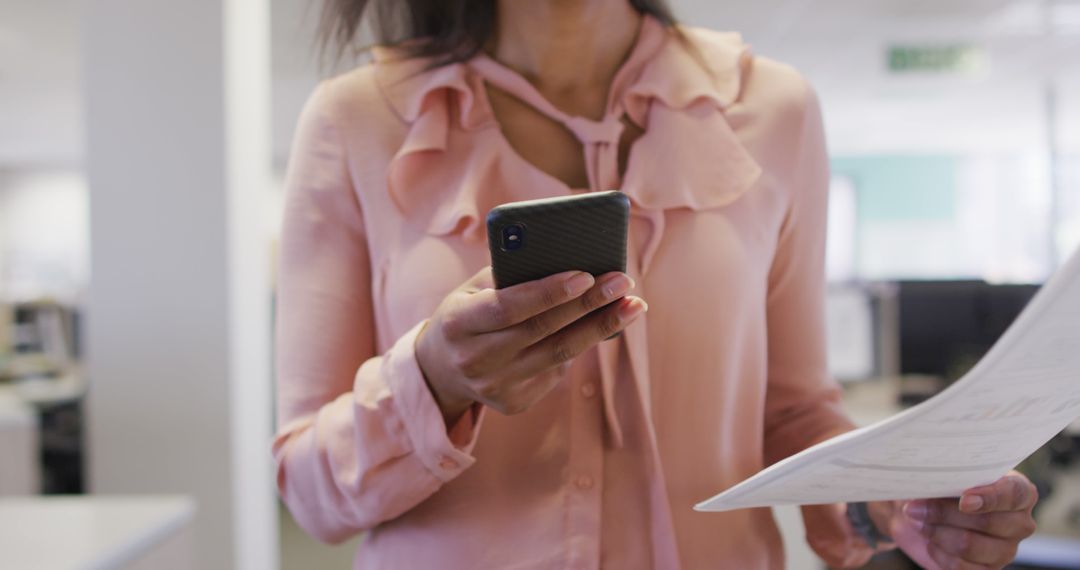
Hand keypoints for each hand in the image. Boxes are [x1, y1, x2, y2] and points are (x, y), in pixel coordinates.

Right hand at [416, 267, 645, 421]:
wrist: (441, 369)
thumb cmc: (468, 312)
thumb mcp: (473, 290)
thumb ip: (510, 275)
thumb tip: (569, 260)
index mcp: (458, 323)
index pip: (508, 307)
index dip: (548, 292)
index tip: (586, 275)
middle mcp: (475, 359)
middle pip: (542, 332)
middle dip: (588, 305)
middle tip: (623, 283)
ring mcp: (495, 386)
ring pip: (559, 355)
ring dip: (600, 328)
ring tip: (632, 305)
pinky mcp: (514, 403)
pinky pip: (557, 370)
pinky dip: (582, 344)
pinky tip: (603, 325)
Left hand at [884, 471, 1037, 568]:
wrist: (923, 512)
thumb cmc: (942, 485)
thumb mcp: (945, 472)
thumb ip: (949, 474)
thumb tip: (932, 481)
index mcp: (1018, 492)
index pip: (1014, 494)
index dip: (990, 497)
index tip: (964, 499)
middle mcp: (1019, 523)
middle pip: (987, 522)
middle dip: (944, 513)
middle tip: (914, 507)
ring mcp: (1006, 550)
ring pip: (969, 545)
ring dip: (935, 532)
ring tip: (918, 520)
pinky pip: (960, 566)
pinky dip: (938, 551)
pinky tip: (930, 540)